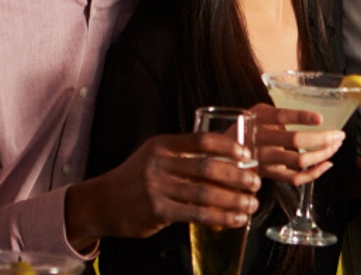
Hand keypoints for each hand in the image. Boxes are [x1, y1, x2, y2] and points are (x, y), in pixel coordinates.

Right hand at [65, 131, 259, 249]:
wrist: (103, 202)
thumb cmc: (138, 177)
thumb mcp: (156, 155)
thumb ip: (184, 155)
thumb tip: (228, 159)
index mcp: (163, 145)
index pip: (201, 141)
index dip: (228, 147)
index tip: (248, 155)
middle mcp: (159, 163)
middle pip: (207, 168)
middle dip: (237, 176)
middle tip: (256, 182)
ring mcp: (157, 188)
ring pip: (204, 194)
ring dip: (233, 200)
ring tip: (251, 204)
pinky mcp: (157, 211)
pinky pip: (195, 214)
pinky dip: (219, 217)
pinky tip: (235, 220)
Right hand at [250, 103, 343, 185]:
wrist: (226, 151)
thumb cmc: (249, 127)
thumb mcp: (258, 112)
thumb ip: (279, 113)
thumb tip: (314, 116)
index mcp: (259, 118)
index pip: (282, 116)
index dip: (302, 117)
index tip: (320, 118)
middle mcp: (261, 139)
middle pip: (295, 140)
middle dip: (323, 138)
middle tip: (339, 134)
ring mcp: (265, 159)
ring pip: (299, 160)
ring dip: (323, 154)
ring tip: (335, 146)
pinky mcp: (269, 174)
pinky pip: (295, 178)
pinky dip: (315, 173)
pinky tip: (326, 164)